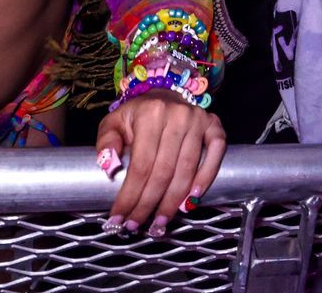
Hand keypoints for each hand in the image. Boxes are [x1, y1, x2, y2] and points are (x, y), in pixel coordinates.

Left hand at [94, 90, 225, 236]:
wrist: (163, 95)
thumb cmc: (136, 115)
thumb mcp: (113, 123)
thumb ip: (106, 144)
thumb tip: (109, 167)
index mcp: (150, 113)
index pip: (141, 165)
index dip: (130, 196)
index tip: (119, 217)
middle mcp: (177, 115)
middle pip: (163, 172)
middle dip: (148, 205)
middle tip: (137, 225)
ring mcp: (198, 119)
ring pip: (187, 170)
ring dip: (172, 202)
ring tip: (160, 222)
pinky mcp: (214, 125)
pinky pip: (215, 153)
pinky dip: (206, 178)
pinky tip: (191, 200)